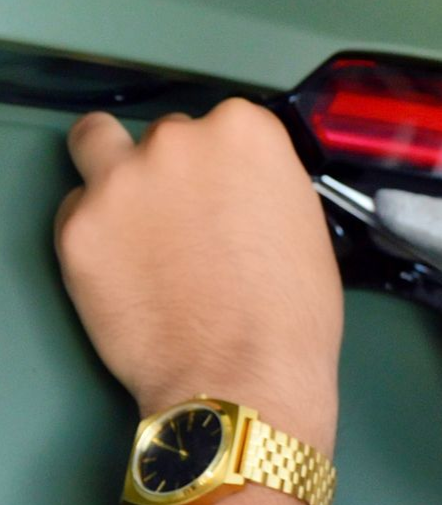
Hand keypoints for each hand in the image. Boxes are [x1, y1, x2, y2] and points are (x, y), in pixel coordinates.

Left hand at [55, 100, 342, 452]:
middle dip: (171, 174)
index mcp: (245, 133)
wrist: (245, 380)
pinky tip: (123, 276)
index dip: (222, 166)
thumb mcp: (304, 227)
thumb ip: (262, 188)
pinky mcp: (78, 228)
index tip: (221, 195)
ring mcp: (122, 181)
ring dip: (113, 175)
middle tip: (183, 227)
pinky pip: (75, 213)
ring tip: (133, 227)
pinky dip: (94, 237)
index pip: (223, 124)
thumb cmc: (288, 321)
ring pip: (98, 147)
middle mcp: (179, 140)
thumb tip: (238, 195)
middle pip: (165, 136)